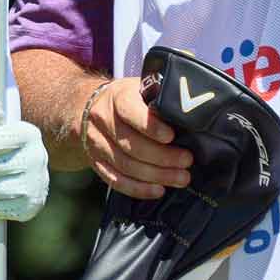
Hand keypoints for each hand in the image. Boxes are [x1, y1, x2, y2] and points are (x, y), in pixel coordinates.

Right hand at [80, 78, 192, 199]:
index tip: (172, 136)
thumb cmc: (127, 98)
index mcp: (116, 97)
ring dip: (156, 175)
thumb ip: (158, 100)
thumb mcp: (140, 89)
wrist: (90, 105)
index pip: (130, 112)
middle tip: (187, 161)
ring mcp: (96, 143)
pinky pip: (115, 180)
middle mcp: (103, 120)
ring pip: (125, 165)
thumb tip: (190, 116)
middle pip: (131, 144)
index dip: (151, 126)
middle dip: (162, 157)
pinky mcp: (95, 162)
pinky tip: (158, 190)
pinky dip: (138, 189)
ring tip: (181, 178)